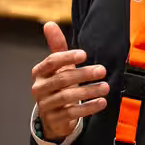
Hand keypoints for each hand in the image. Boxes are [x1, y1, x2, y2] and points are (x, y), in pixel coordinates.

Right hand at [31, 22, 107, 142]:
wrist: (53, 116)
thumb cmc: (58, 86)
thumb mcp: (58, 66)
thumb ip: (56, 46)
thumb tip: (49, 24)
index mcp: (39, 72)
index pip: (52, 62)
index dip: (67, 57)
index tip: (85, 54)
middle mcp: (39, 88)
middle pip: (62, 79)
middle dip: (84, 74)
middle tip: (102, 70)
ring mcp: (45, 105)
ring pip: (67, 97)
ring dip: (89, 91)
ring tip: (105, 87)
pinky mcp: (54, 120)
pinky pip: (72, 113)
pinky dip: (88, 108)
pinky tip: (101, 102)